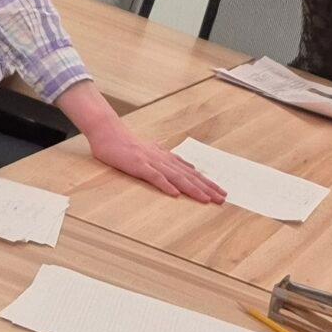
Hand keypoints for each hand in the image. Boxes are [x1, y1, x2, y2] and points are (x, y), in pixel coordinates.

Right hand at [89, 124, 225, 202]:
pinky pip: (155, 177)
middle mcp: (163, 159)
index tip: (220, 192)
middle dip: (207, 188)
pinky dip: (166, 185)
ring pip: (177, 177)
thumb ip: (164, 156)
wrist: (109, 132)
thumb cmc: (127, 143)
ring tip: (207, 199)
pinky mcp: (139, 165)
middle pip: (189, 176)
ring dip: (193, 189)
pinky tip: (176, 194)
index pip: (190, 172)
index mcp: (166, 158)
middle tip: (222, 198)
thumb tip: (177, 159)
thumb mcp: (150, 149)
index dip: (206, 182)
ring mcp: (152, 162)